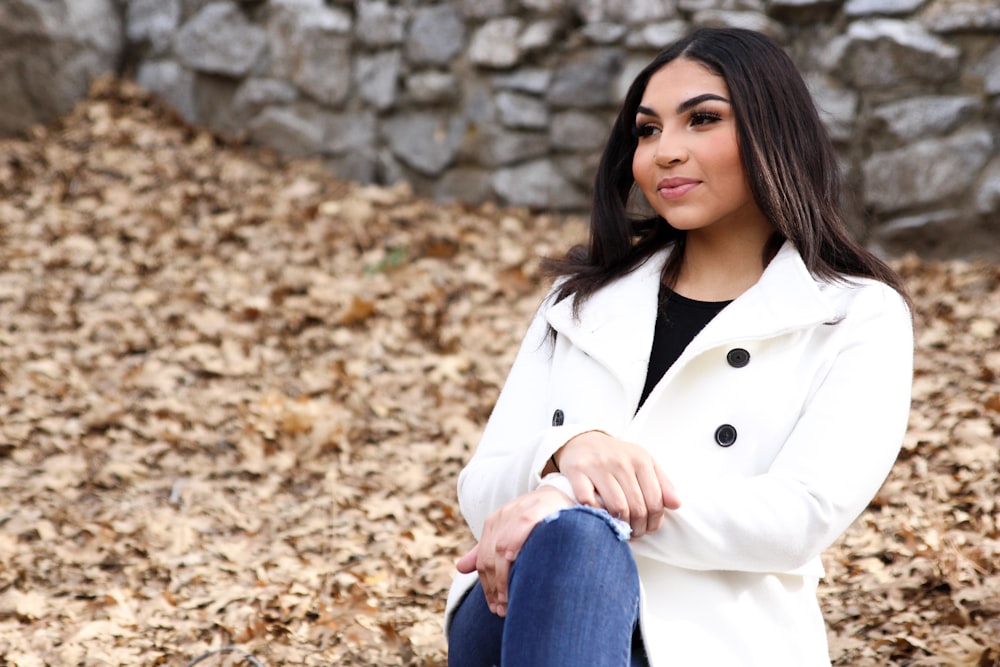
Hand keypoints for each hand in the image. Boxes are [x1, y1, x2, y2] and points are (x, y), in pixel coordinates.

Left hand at [456, 485, 573, 616]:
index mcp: (494, 522)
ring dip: (503, 579)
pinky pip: (519, 532)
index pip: (483, 561)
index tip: (495, 608)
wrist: (563, 495)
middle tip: (502, 610)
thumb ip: (487, 551)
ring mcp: (517, 512)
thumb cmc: (538, 520)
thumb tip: (459, 568)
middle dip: (494, 588)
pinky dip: (514, 552)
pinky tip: (516, 570)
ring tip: (509, 601)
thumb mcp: (511, 534)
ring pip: (501, 550)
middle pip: (489, 558)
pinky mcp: (534, 510)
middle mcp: (502, 516)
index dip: (487, 587)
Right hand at [555, 431, 679, 537]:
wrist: (583, 441)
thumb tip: (676, 504)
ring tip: (619, 528)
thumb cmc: (616, 456)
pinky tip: (599, 514)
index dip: (654, 522)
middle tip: (634, 533)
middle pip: (637, 508)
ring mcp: (598, 466)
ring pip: (617, 508)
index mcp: (640, 460)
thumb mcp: (643, 462)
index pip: (655, 501)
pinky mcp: (577, 471)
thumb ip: (662, 483)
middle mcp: (621, 462)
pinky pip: (589, 501)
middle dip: (638, 528)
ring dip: (619, 526)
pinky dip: (595, 513)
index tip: (649, 528)